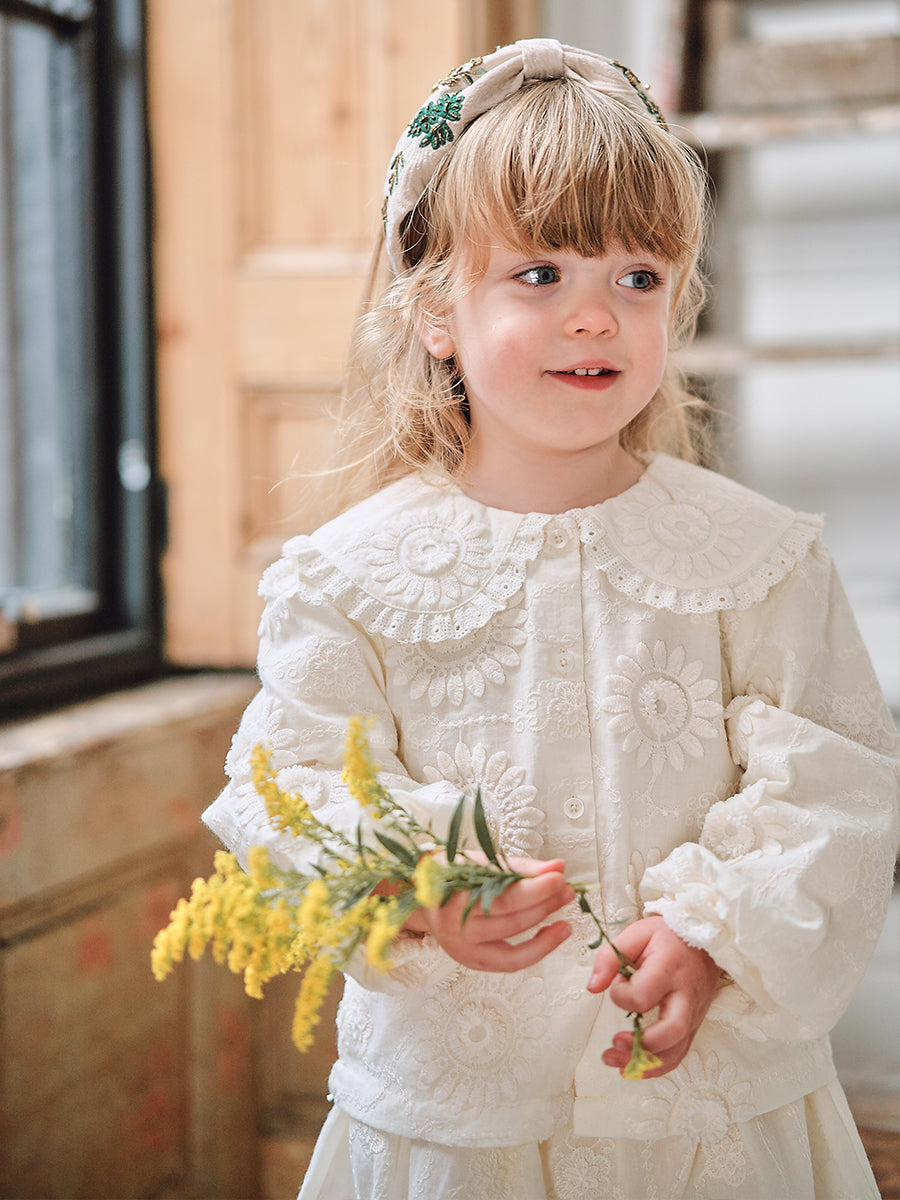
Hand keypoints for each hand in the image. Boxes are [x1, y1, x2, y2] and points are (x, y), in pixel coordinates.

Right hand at [405, 857, 573, 971]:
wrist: (422, 900)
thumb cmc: (453, 877)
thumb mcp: (481, 863)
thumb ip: (520, 867)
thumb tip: (557, 866)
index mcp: (455, 895)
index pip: (504, 896)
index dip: (535, 889)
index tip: (559, 876)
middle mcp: (458, 926)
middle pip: (512, 919)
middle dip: (545, 902)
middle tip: (567, 888)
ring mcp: (465, 949)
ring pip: (514, 940)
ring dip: (546, 922)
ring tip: (564, 905)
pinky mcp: (474, 962)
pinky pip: (512, 962)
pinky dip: (538, 949)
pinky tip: (554, 933)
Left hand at [587, 915, 720, 1077]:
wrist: (706, 937)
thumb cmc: (668, 936)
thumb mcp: (636, 934)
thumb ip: (611, 957)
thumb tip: (593, 986)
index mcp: (669, 969)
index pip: (644, 994)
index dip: (622, 995)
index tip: (617, 985)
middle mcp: (686, 995)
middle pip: (672, 1031)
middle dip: (642, 1045)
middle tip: (615, 1041)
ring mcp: (694, 1013)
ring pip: (677, 1050)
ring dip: (646, 1063)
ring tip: (616, 1062)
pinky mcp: (695, 1024)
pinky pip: (680, 1052)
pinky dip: (658, 1066)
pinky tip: (635, 1066)